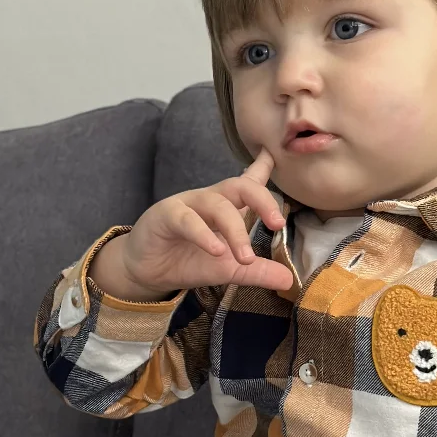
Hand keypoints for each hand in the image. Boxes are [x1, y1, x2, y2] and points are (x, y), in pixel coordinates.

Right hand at [91, 147, 294, 299]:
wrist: (147, 271)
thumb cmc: (188, 261)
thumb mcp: (229, 269)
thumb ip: (257, 272)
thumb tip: (289, 280)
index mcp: (228, 207)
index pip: (249, 183)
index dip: (264, 168)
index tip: (276, 156)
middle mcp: (210, 199)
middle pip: (240, 186)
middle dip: (262, 200)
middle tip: (277, 223)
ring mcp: (188, 204)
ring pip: (217, 205)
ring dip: (235, 231)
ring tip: (245, 257)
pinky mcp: (166, 215)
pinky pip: (187, 219)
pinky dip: (203, 234)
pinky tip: (216, 250)